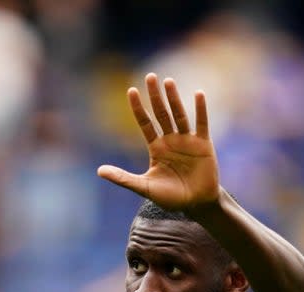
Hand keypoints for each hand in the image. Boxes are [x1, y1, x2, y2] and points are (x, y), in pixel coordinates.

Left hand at [97, 73, 220, 211]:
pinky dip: (200, 110)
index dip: (138, 108)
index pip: (145, 123)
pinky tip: (198, 94)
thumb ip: (123, 178)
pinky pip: (202, 124)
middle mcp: (171, 140)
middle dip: (155, 96)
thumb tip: (99, 171)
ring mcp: (187, 140)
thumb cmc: (171, 197)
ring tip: (168, 81)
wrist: (196, 204)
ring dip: (174, 99)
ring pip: (179, 115)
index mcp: (156, 148)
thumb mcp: (144, 187)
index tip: (131, 90)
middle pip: (161, 114)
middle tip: (150, 76)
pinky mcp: (203, 144)